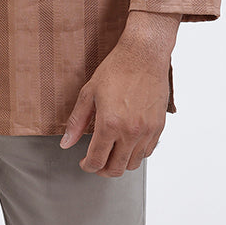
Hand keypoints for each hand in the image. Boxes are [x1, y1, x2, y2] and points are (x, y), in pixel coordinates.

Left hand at [60, 11, 178, 176]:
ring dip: (120, 163)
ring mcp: (147, 131)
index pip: (97, 160)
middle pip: (116, 169)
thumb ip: (77, 122)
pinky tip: (128, 143)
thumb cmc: (116, 69)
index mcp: (110, 124)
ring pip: (134, 164)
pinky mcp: (159, 126)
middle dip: (102, 169)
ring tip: (112, 152)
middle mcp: (130, 132)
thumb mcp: (89, 93)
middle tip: (96, 162)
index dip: (88, 166)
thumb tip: (66, 144)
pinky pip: (148, 152)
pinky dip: (136, 153)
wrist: (144, 55)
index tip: (84, 163)